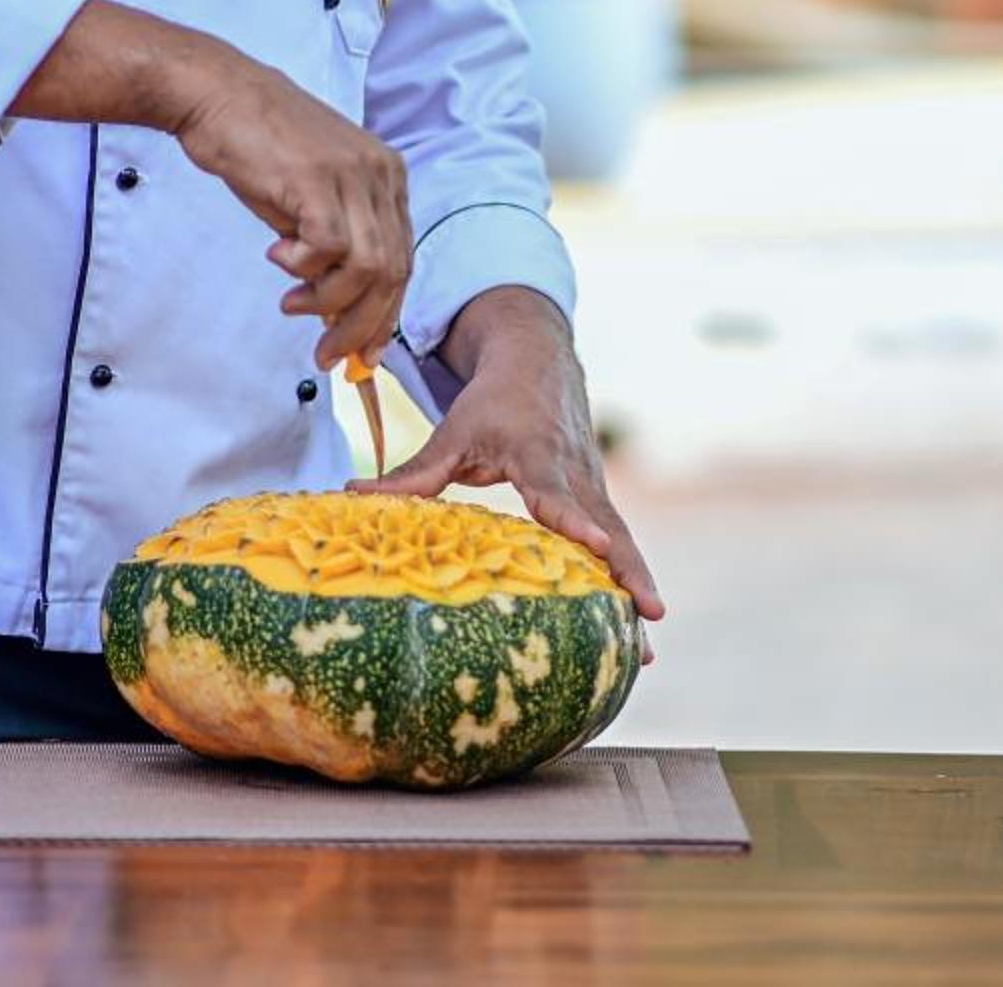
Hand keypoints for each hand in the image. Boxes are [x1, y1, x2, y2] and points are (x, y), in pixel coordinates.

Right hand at [171, 49, 409, 374]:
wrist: (217, 94)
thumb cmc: (258, 146)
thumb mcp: (310, 197)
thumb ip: (333, 245)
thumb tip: (337, 307)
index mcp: (387, 176)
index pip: (402, 260)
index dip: (384, 314)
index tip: (362, 353)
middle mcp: (381, 174)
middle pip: (393, 272)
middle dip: (361, 325)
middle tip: (327, 353)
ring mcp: (353, 175)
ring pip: (368, 267)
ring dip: (329, 302)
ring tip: (292, 303)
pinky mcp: (318, 179)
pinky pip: (330, 248)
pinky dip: (306, 268)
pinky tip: (278, 258)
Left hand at [350, 288, 665, 652]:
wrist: (539, 360)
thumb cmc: (491, 400)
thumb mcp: (452, 431)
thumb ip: (413, 472)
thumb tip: (352, 494)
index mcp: (536, 452)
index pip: (557, 492)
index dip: (575, 520)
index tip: (598, 546)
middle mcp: (574, 472)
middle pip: (608, 527)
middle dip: (629, 571)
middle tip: (650, 613)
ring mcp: (592, 485)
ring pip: (621, 539)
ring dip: (637, 585)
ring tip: (649, 643)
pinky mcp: (597, 496)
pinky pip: (617, 540)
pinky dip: (630, 577)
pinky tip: (636, 624)